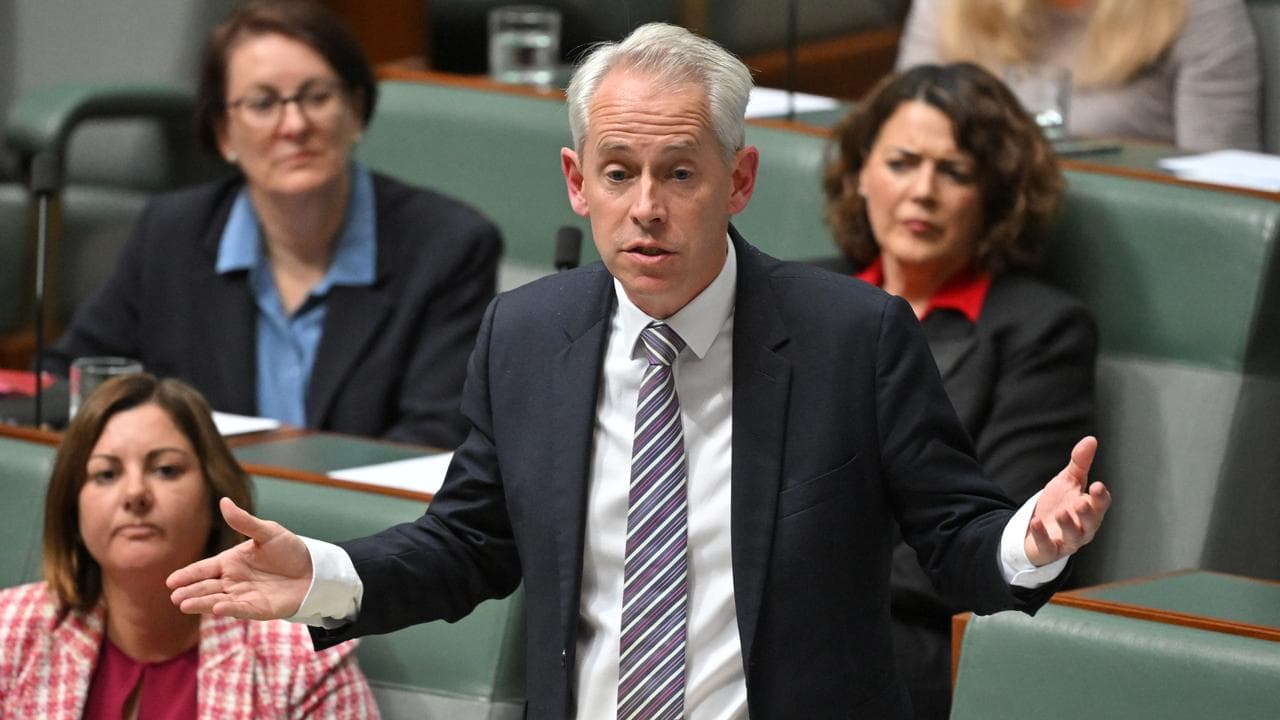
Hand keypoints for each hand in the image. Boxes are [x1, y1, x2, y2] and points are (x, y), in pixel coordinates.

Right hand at [167, 497, 312, 618]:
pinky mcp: (259, 608)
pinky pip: (241, 609)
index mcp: (231, 562)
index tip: (171, 581)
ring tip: (184, 605)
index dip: (188, 574)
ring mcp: (245, 595)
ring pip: (219, 600)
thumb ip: (244, 522)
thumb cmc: (289, 549)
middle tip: (175, 596)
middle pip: (207, 587)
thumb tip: (224, 501)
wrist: (314, 569)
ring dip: (202, 603)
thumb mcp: (267, 532)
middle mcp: (234, 580)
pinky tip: (216, 608)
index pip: (204, 569)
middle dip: (191, 592)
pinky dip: (229, 609)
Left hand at [1024, 436, 1111, 565]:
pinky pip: (1047, 546)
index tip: (1097, 486)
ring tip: (1062, 512)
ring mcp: (1066, 541)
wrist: (1036, 526)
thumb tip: (1091, 439)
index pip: (1100, 504)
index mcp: (1089, 510)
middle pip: (1090, 523)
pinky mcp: (1049, 550)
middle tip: (1083, 502)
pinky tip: (1035, 523)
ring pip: (1073, 537)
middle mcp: (1082, 528)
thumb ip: (1080, 463)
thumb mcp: (1068, 481)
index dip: (1100, 497)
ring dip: (1068, 525)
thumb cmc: (1059, 504)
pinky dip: (1042, 536)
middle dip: (1088, 514)